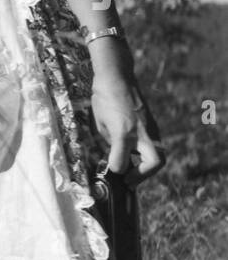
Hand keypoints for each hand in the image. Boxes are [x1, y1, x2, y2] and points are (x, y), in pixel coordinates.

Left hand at [90, 63, 165, 183]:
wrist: (118, 78)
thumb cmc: (104, 100)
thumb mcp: (99, 125)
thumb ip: (109, 144)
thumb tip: (114, 160)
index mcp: (123, 132)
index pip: (121, 162)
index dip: (115, 170)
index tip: (110, 172)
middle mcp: (141, 132)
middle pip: (156, 162)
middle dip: (143, 176)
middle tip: (128, 181)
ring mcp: (151, 129)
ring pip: (160, 156)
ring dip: (147, 169)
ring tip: (131, 173)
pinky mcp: (153, 127)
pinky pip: (156, 147)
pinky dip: (147, 157)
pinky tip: (134, 159)